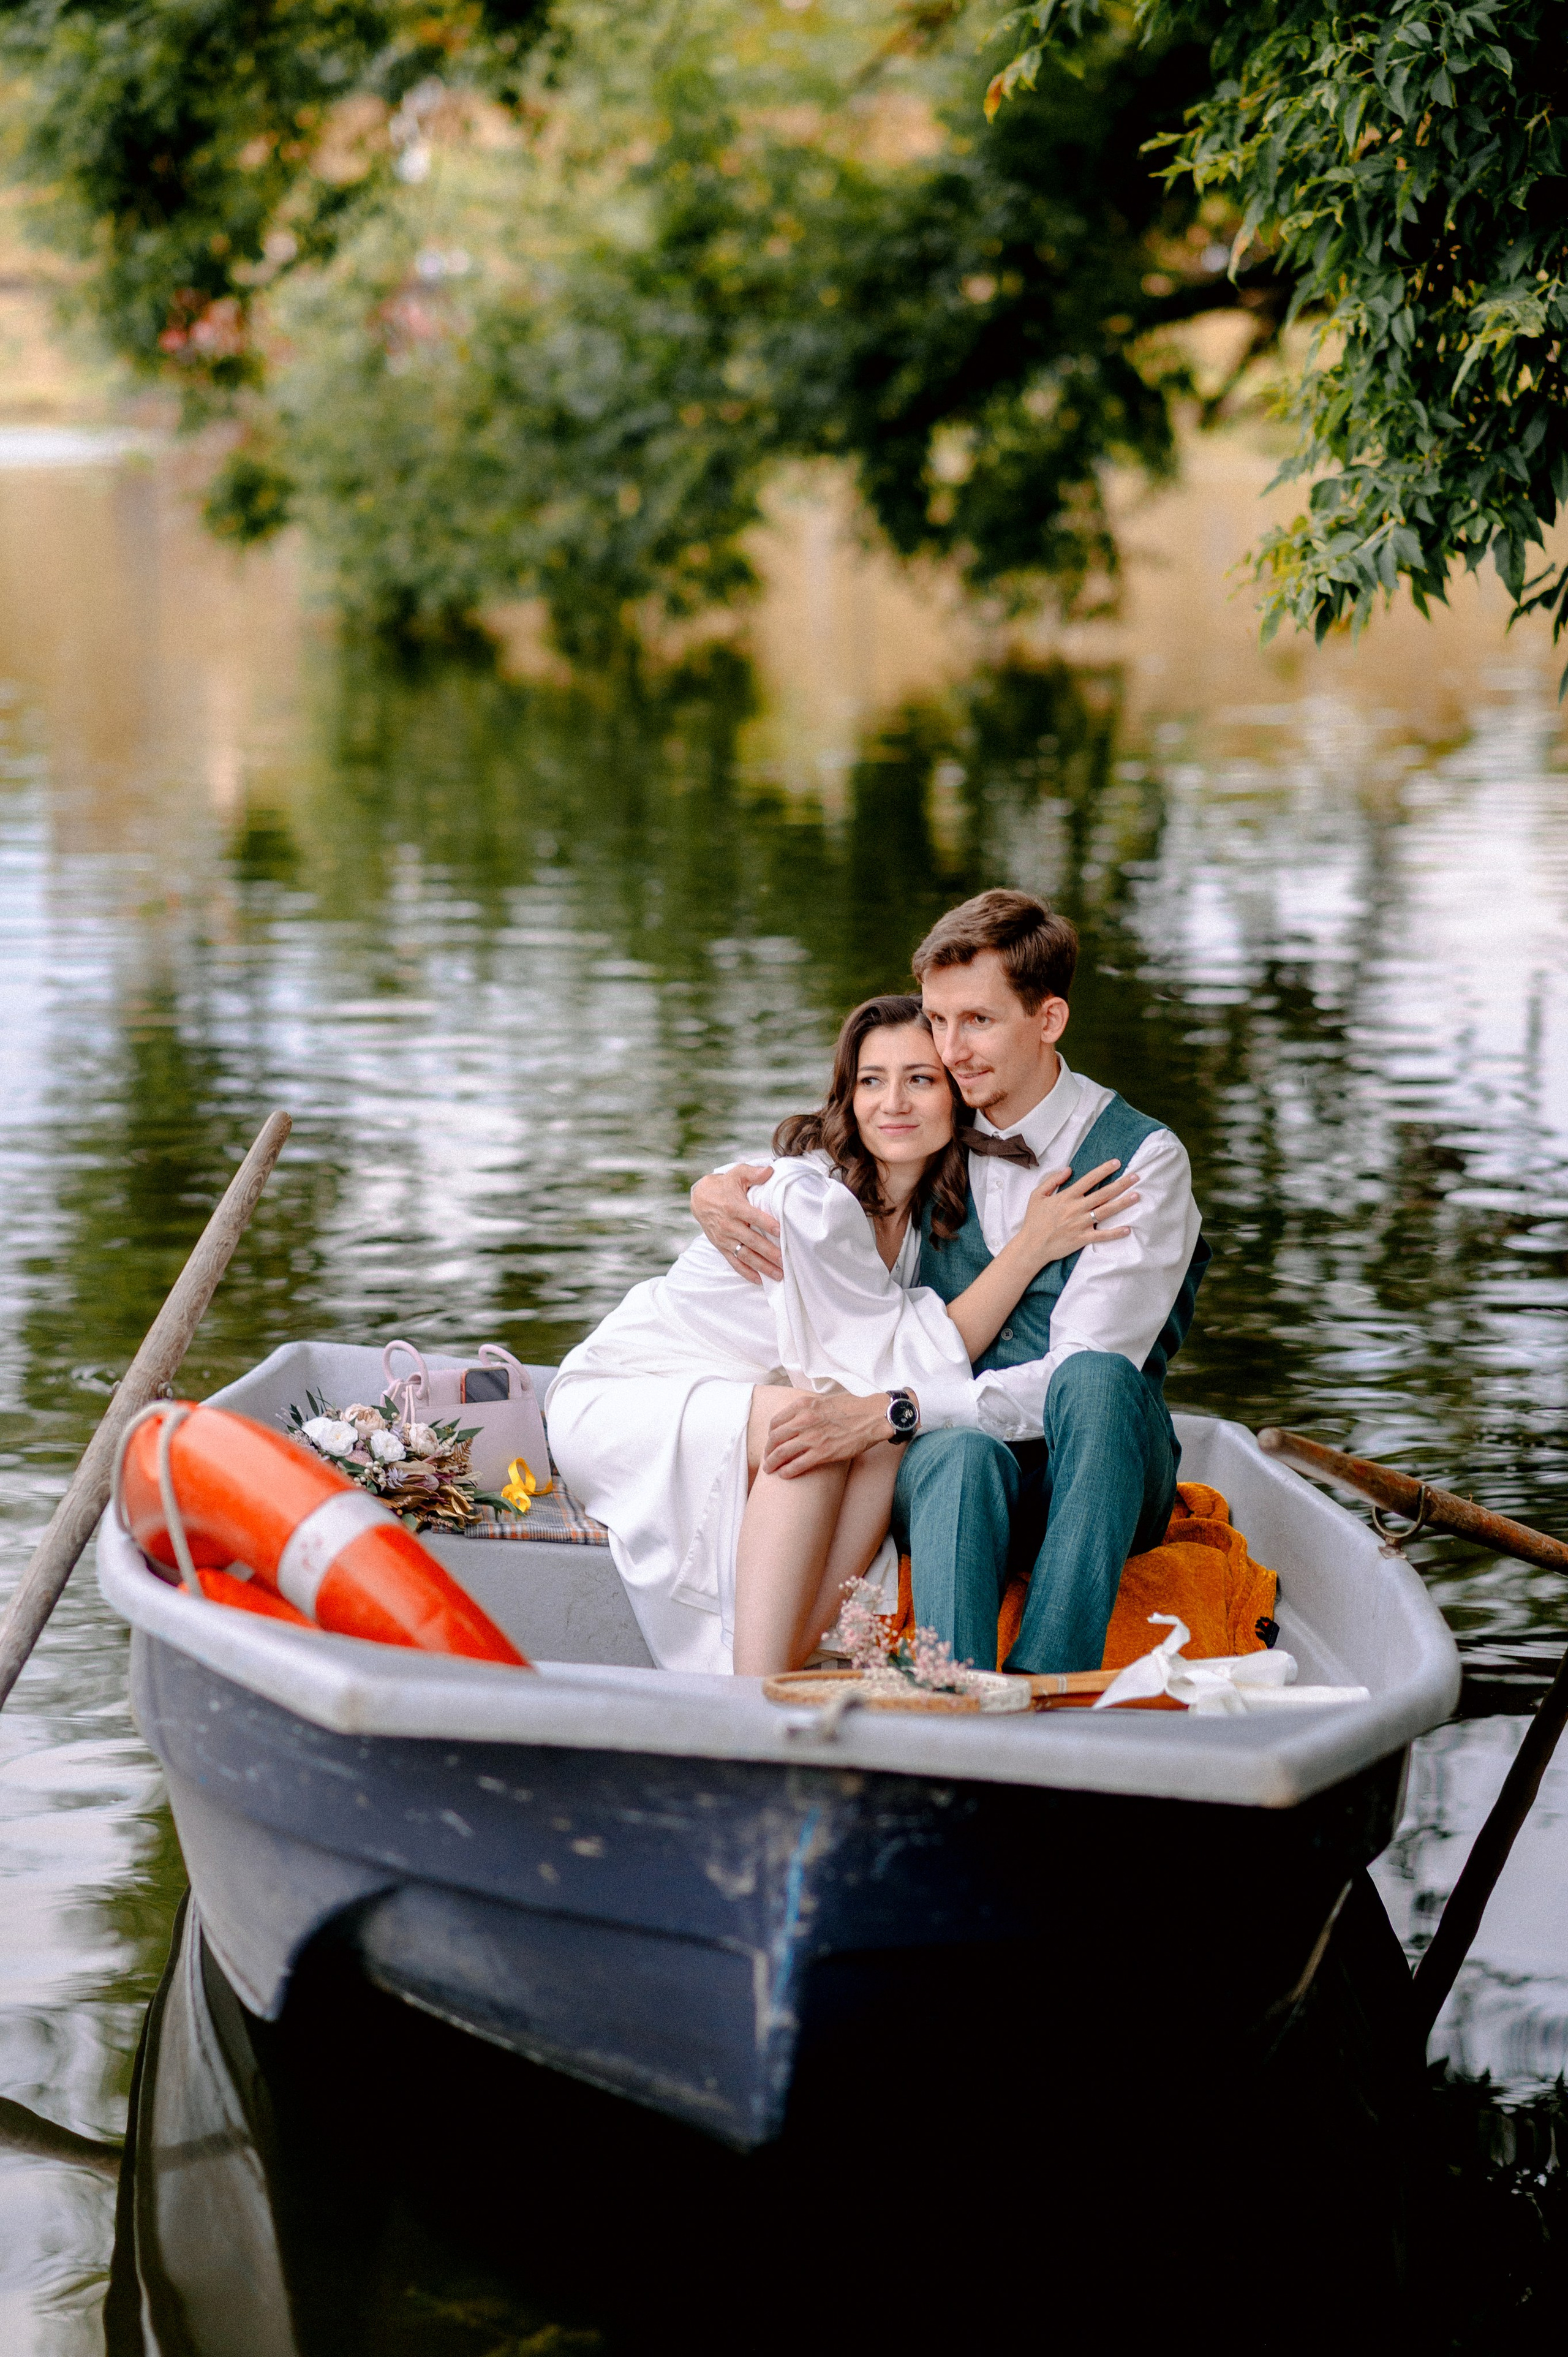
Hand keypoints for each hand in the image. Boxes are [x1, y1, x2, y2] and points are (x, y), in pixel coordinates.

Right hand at [690, 1164, 782, 1284]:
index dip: (766, 1224)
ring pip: (745, 1255)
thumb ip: (754, 1173)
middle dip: (769, 1252)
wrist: (699, 1198)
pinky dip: (747, 1273)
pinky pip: (734, 1262)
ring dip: (762, 1266)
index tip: (781, 1232)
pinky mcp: (721, 1246)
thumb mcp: (737, 1174)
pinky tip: (760, 1280)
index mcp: (733, 1206)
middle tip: (785, 1260)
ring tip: (778, 1274)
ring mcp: (724, 1238)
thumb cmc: (723, 1185)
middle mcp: (728, 1225)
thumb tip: (770, 1170)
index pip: (753, 1217)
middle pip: (751, 1241)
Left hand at [761, 1391, 893, 1477]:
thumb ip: (810, 1408)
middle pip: (775, 1438)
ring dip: (772, 1463)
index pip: (776, 1422)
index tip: (772, 1441)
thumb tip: (802, 1417)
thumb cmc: (853, 1406)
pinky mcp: (823, 1452)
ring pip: (782, 1452)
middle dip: (768, 1450)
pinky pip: (798, 1464)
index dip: (771, 1434)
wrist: (873, 1415)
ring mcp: (812, 1437)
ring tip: (770, 1470)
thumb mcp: (824, 1400)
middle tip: (767, 1458)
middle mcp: (804, 1420)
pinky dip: (788, 1471)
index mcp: (803, 1405)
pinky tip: (784, 1475)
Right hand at [1017, 1158, 1137, 1268]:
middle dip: (1120, 1184)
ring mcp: (1080, 1224)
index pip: (1089, 1179)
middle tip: (1136, 1177)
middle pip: (1103, 1194)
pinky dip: (1115, 1233)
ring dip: (1122, 1203)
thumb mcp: (1037, 1195)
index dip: (1104, 1170)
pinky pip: (1101, 1236)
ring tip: (1136, 1196)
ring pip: (1105, 1211)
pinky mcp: (1082, 1239)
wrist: (1031, 1246)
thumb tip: (1068, 1169)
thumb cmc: (1034, 1221)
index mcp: (1066, 1197)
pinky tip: (1128, 1229)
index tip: (1117, 1163)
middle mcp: (1076, 1208)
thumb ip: (1052, 1180)